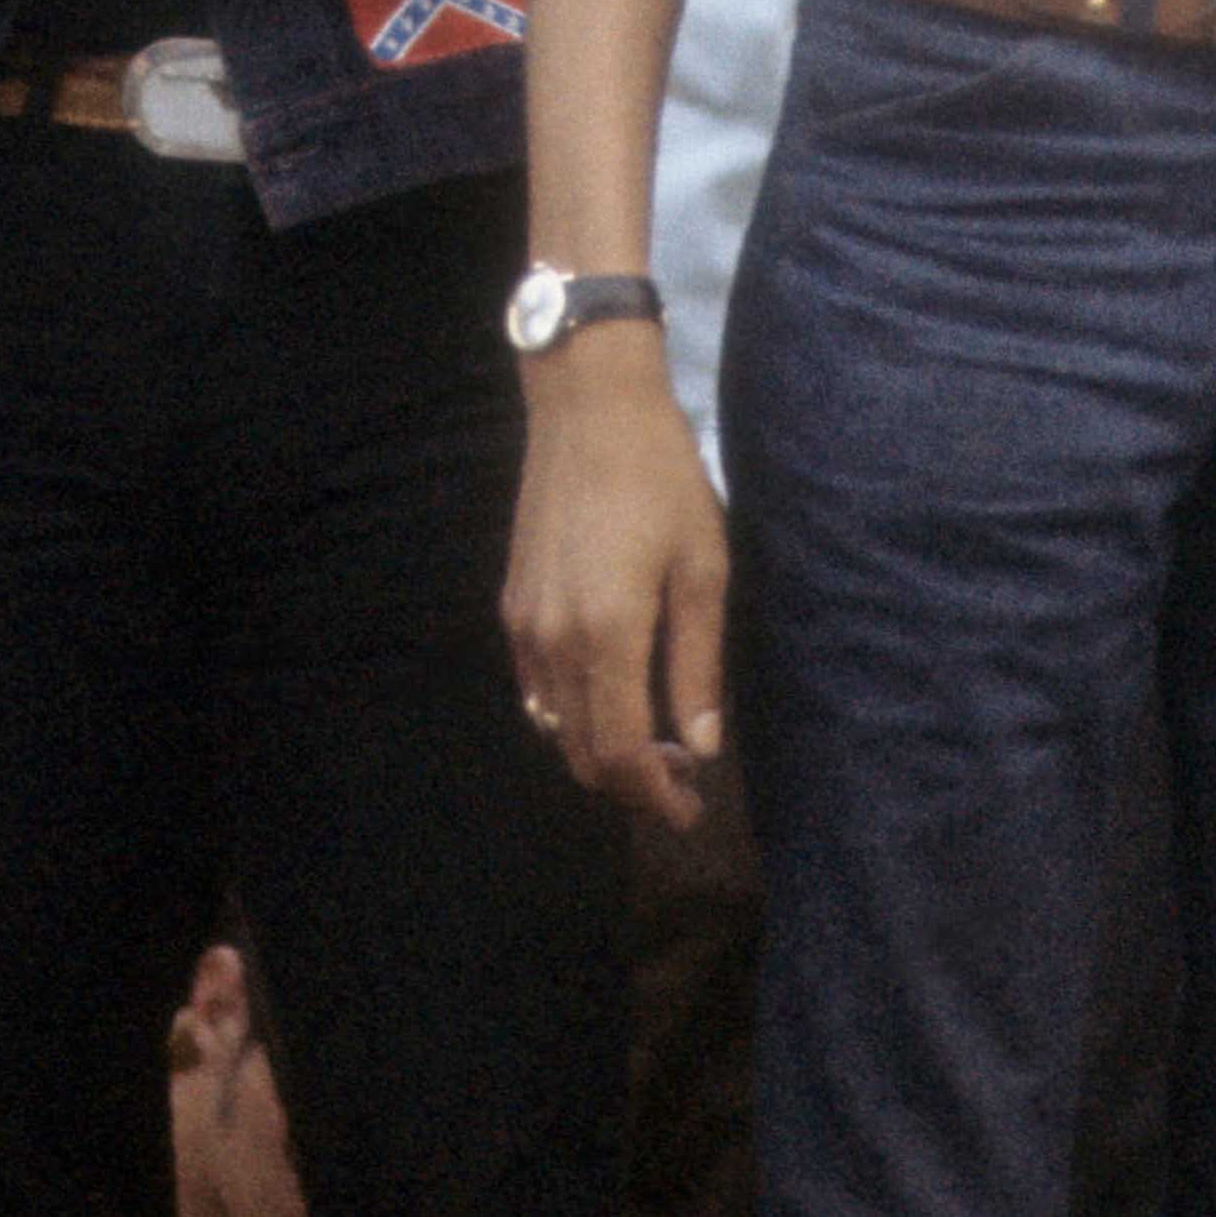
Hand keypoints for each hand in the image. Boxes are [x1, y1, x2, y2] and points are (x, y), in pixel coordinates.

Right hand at [501, 345, 729, 828]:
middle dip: (632, 782)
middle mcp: (554, 641)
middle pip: (583, 752)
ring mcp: (524, 624)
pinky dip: (570, 714)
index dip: (656, 793)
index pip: (623, 750)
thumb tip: (703, 744)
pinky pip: (536, 689)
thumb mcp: (703, 567)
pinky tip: (611, 696)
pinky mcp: (512, 605)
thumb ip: (697, 662)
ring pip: (556, 726)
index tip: (690, 808)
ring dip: (601, 750)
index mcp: (607, 634)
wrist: (589, 408)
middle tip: (682, 779)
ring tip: (655, 741)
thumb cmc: (661, 479)